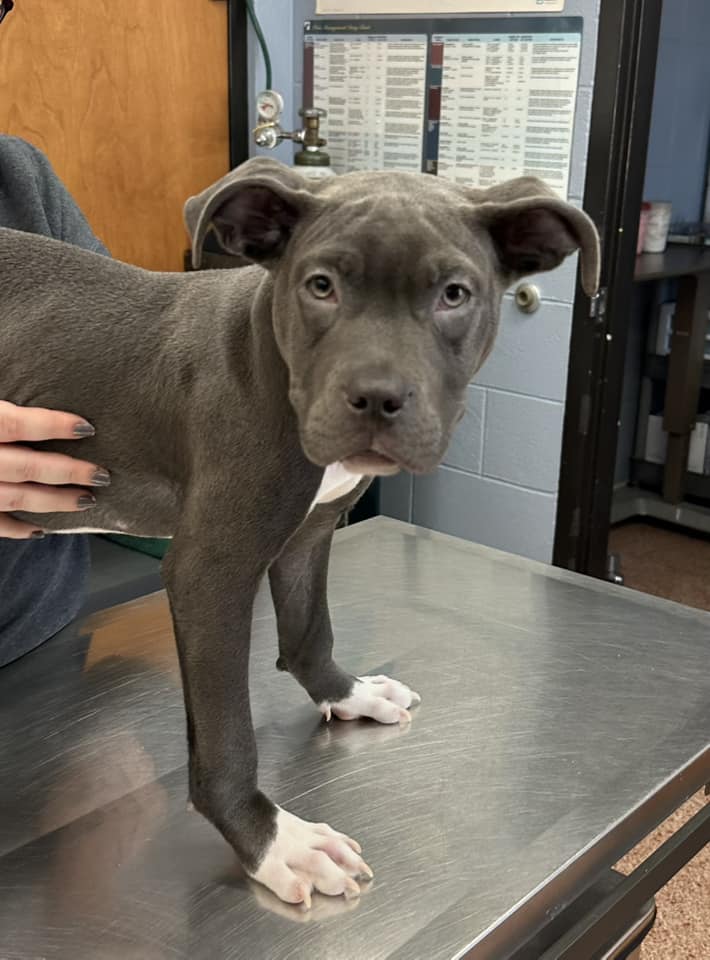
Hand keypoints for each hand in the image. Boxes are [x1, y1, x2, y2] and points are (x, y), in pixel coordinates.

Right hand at [0, 400, 109, 538]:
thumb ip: (7, 408)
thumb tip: (35, 379)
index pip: (17, 424)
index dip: (54, 425)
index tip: (89, 428)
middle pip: (28, 466)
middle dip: (70, 472)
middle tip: (103, 475)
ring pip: (17, 498)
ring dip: (56, 501)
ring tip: (88, 500)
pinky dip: (19, 529)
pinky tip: (42, 530)